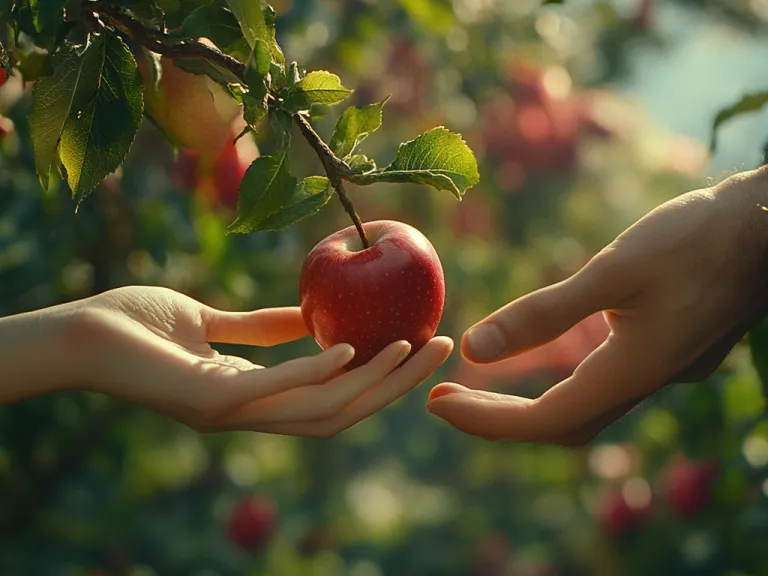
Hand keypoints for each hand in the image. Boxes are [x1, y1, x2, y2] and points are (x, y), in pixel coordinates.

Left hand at [17, 286, 452, 435]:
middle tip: (440, 348)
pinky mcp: (210, 401)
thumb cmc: (136, 328)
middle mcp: (252, 416)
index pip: (333, 398)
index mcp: (256, 399)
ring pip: (322, 408)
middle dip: (396, 384)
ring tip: (410, 346)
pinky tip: (352, 347)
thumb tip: (310, 319)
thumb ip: (259, 328)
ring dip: (373, 381)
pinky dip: (319, 372)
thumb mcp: (211, 322)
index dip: (381, 380)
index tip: (417, 345)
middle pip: (343, 410)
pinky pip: (277, 390)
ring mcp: (232, 414)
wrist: (75, 335)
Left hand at [428, 167, 767, 444]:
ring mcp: (666, 368)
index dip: (486, 420)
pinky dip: (566, 380)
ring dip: (533, 403)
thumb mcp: (614, 271)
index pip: (544, 421)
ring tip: (482, 386)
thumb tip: (473, 350)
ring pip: (588, 407)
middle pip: (563, 425)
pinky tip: (551, 352)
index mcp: (632, 372)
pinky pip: (608, 382)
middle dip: (501, 419)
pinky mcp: (674, 348)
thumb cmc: (699, 238)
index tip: (436, 404)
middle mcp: (648, 381)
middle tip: (448, 401)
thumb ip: (544, 314)